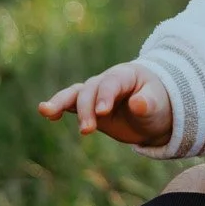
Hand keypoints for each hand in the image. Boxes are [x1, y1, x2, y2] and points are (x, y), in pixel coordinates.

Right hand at [39, 61, 173, 147]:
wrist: (153, 113)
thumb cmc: (158, 105)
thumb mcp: (158, 105)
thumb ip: (148, 103)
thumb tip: (138, 103)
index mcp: (126, 75)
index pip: (111, 83)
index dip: (106, 96)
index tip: (102, 113)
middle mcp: (106, 81)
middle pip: (91, 90)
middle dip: (87, 109)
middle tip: (88, 130)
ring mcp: (94, 93)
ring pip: (74, 94)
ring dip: (61, 102)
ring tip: (47, 112)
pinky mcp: (87, 106)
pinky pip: (69, 103)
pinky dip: (57, 107)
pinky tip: (46, 113)